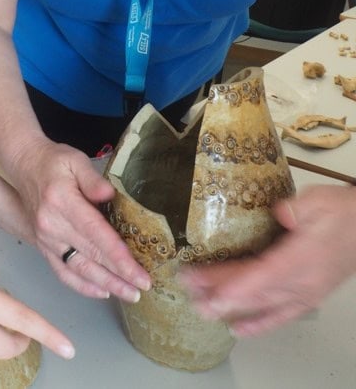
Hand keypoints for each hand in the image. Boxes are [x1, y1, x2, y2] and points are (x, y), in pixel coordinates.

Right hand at [9, 138, 150, 301]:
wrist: (24, 165)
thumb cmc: (53, 161)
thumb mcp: (75, 160)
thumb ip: (93, 179)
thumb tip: (109, 195)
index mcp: (62, 202)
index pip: (95, 234)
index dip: (118, 257)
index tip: (138, 273)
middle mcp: (52, 225)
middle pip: (90, 256)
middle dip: (119, 276)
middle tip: (143, 288)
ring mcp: (45, 239)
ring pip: (78, 269)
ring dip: (105, 285)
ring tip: (129, 294)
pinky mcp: (43, 245)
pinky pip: (62, 271)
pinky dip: (82, 285)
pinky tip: (101, 291)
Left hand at [180, 184, 355, 336]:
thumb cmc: (343, 213)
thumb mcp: (320, 200)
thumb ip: (298, 208)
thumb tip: (280, 212)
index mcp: (304, 257)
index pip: (265, 274)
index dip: (236, 284)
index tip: (210, 289)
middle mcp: (303, 280)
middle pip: (255, 291)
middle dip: (220, 292)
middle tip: (190, 290)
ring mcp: (305, 292)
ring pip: (262, 304)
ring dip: (230, 306)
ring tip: (200, 305)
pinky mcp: (307, 296)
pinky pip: (280, 316)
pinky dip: (258, 324)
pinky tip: (238, 329)